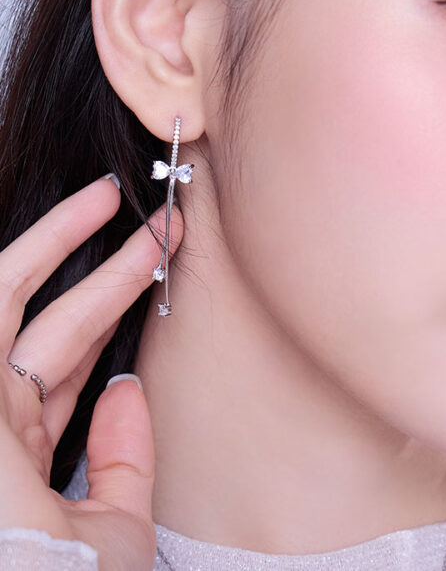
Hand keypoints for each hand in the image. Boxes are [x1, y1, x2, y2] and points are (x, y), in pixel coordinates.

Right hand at [0, 175, 182, 570]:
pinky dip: (29, 259)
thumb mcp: (113, 531)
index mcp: (23, 445)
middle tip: (147, 219)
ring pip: (12, 291)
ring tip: (109, 195)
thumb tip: (127, 391)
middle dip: (102, 264)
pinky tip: (69, 218)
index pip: (70, 359)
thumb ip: (122, 460)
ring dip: (60, 238)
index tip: (149, 267)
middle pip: (50, 317)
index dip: (110, 309)